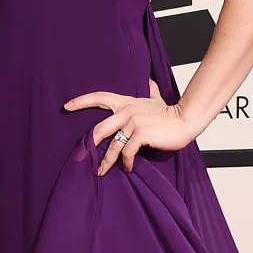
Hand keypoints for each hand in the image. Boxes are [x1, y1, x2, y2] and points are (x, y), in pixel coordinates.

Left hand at [64, 81, 193, 174]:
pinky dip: (127, 163)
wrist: (185, 120)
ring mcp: (133, 122)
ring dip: (106, 161)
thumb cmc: (169, 112)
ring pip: (113, 145)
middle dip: (89, 144)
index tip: (67, 106)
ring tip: (101, 171)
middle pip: (100, 128)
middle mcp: (127, 111)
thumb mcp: (156, 98)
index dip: (82, 101)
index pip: (99, 97)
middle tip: (80, 155)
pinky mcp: (141, 134)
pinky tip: (128, 169)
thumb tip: (149, 81)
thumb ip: (150, 91)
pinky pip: (128, 152)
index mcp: (126, 102)